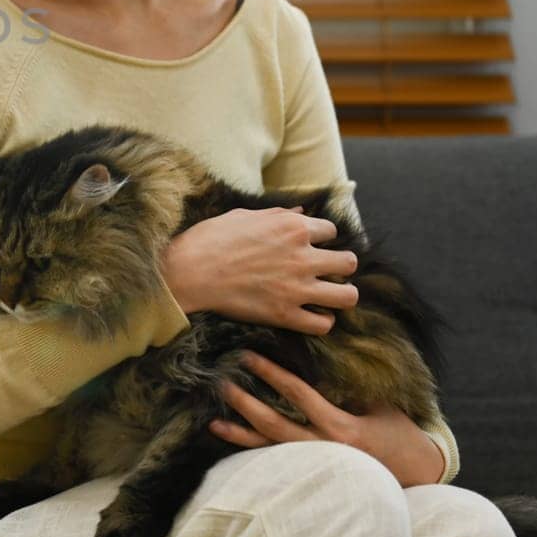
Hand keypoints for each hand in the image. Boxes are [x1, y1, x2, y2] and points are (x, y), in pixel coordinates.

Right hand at [161, 206, 357, 334]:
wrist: (188, 272)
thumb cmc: (210, 239)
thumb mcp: (243, 216)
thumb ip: (277, 215)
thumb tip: (300, 212)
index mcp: (293, 228)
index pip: (332, 231)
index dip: (321, 238)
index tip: (311, 245)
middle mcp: (302, 256)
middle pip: (348, 262)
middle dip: (339, 266)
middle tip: (324, 271)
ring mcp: (297, 288)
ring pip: (347, 296)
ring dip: (341, 294)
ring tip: (328, 295)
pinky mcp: (285, 314)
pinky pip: (324, 324)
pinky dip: (321, 321)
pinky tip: (310, 314)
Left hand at [210, 351, 445, 487]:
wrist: (414, 470)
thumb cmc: (397, 429)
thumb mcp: (380, 402)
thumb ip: (351, 381)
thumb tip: (321, 346)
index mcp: (342, 428)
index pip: (300, 396)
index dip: (273, 375)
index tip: (250, 356)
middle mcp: (323, 448)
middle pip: (276, 425)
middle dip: (247, 403)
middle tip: (222, 381)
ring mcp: (314, 462)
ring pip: (270, 447)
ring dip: (241, 431)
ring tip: (214, 418)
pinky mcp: (310, 469)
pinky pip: (274, 458)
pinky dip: (250, 447)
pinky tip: (227, 437)